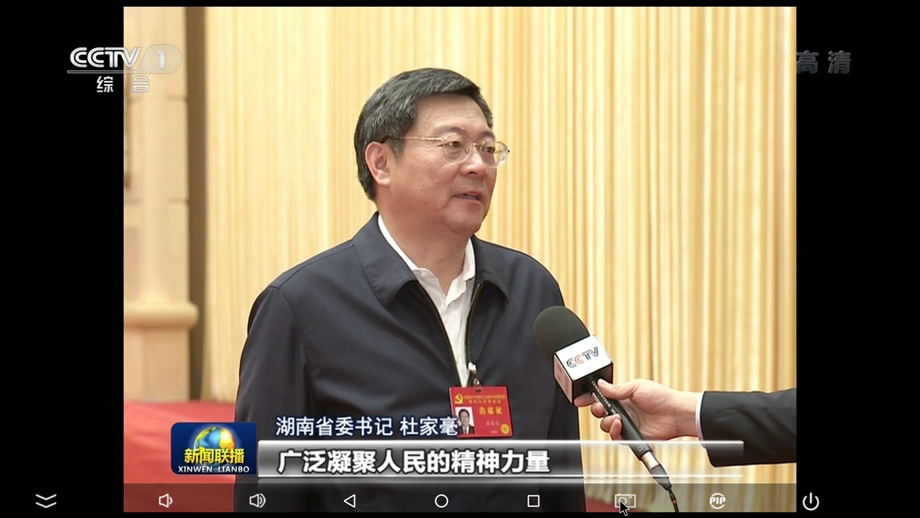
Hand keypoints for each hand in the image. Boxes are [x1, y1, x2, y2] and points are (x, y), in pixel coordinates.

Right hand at [573, 378, 698, 440]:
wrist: (675, 414)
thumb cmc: (662, 397)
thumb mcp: (637, 386)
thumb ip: (617, 389)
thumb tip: (601, 385)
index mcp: (623, 396)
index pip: (602, 397)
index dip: (590, 398)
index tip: (580, 399)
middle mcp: (623, 410)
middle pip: (600, 412)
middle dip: (596, 410)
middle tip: (600, 407)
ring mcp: (627, 423)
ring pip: (605, 425)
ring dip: (607, 421)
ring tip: (616, 417)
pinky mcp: (631, 436)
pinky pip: (616, 437)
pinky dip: (614, 431)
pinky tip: (620, 424)